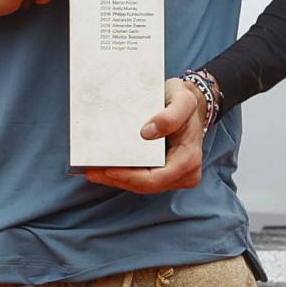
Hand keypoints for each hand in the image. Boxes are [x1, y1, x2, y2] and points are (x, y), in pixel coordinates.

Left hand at [84, 78, 205, 194]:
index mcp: (189, 160)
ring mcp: (176, 176)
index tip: (107, 170)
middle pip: (145, 186)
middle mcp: (185, 174)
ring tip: (94, 172)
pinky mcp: (167, 173)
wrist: (193, 105)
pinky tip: (107, 169)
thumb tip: (147, 133)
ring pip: (143, 185)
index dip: (129, 177)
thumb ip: (171, 116)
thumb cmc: (187, 102)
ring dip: (118, 179)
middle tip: (92, 172)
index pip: (155, 179)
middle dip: (118, 180)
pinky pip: (144, 179)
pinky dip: (125, 175)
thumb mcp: (183, 101)